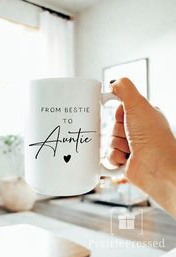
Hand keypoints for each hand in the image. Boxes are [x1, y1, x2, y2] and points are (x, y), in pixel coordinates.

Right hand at [108, 78, 175, 214]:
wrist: (156, 168)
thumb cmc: (153, 138)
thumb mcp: (138, 105)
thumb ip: (125, 89)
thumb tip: (114, 82)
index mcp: (144, 117)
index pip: (120, 110)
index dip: (119, 114)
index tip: (123, 115)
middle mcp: (138, 132)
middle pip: (112, 126)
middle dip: (118, 131)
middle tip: (131, 134)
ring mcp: (131, 147)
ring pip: (108, 141)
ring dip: (117, 145)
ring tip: (131, 148)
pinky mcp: (124, 161)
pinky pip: (107, 156)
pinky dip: (115, 158)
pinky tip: (126, 159)